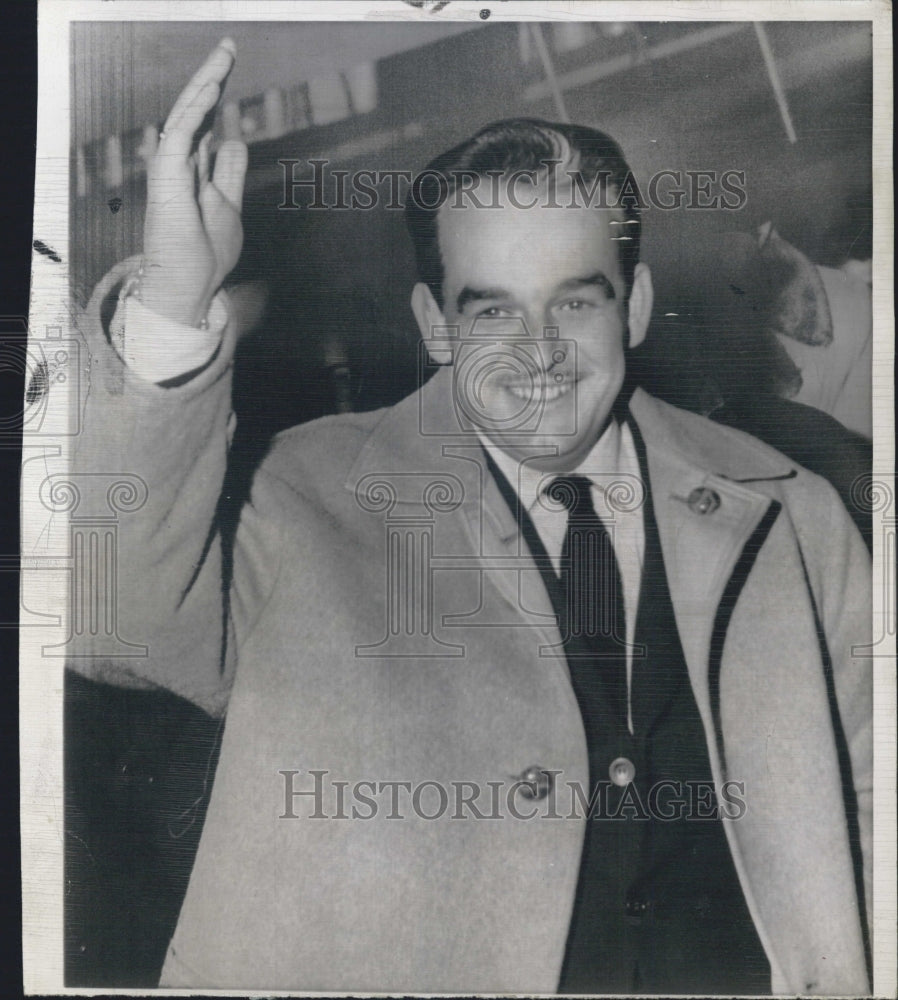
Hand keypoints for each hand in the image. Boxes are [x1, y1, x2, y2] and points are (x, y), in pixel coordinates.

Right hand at [141, 38, 247, 326]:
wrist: (190, 287)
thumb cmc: (206, 253)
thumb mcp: (228, 204)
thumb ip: (229, 173)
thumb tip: (234, 140)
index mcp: (193, 168)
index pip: (205, 120)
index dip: (217, 93)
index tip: (230, 66)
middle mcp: (179, 163)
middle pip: (196, 111)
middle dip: (212, 77)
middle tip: (229, 47)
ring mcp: (171, 169)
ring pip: (187, 115)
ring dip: (205, 83)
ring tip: (224, 56)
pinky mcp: (167, 178)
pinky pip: (181, 133)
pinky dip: (197, 108)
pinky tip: (213, 86)